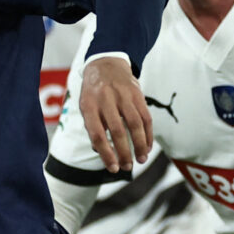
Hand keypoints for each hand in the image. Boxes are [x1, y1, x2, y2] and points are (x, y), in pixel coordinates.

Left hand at [78, 54, 151, 173]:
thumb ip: (93, 128)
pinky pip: (146, 117)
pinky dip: (148, 134)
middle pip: (117, 131)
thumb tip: (102, 152)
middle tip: (127, 167)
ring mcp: (123, 96)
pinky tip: (148, 147)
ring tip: (141, 160)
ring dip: (140, 145)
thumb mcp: (86, 107)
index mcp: (89, 106)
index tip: (113, 168)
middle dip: (124, 152)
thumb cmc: (94, 93)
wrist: (106, 65)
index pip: (97, 134)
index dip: (106, 154)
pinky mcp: (137, 94)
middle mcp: (106, 100)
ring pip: (134, 124)